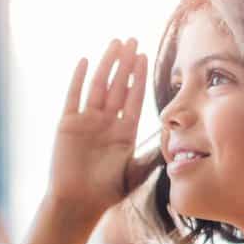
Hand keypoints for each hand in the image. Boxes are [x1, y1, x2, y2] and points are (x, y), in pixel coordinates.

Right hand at [47, 38, 152, 221]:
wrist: (78, 203)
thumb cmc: (106, 192)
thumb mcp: (135, 173)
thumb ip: (152, 156)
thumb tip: (175, 145)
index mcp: (123, 132)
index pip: (133, 98)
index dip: (138, 77)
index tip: (145, 57)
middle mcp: (106, 123)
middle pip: (116, 86)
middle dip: (125, 63)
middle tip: (133, 40)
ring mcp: (86, 121)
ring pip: (98, 86)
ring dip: (106, 64)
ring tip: (115, 43)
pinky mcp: (67, 125)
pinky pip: (74, 96)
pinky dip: (78, 79)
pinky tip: (85, 61)